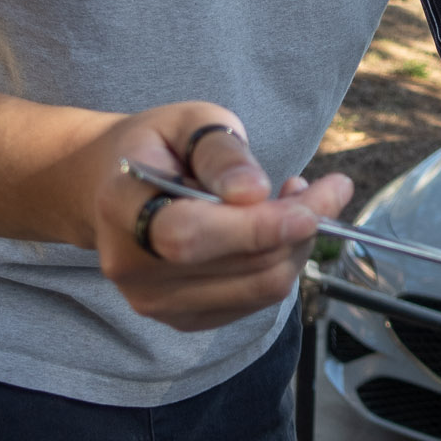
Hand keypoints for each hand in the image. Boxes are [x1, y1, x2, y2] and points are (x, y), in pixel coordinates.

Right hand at [88, 102, 351, 330]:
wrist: (113, 186)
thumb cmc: (159, 146)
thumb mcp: (190, 122)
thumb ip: (221, 151)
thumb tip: (254, 192)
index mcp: (120, 206)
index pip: (188, 235)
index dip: (254, 228)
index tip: (310, 206)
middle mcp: (131, 266)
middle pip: (239, 266)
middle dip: (299, 227)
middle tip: (328, 188)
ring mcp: (154, 301)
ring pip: (259, 288)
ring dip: (297, 245)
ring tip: (297, 201)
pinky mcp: (182, 319)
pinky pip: (256, 302)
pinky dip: (281, 264)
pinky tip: (274, 230)